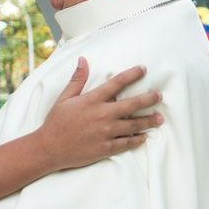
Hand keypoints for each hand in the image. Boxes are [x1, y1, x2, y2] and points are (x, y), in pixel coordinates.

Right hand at [35, 57, 162, 170]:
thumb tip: (83, 60)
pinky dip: (137, 140)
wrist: (49, 148)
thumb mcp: (64, 98)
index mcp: (93, 100)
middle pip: (132, 104)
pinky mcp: (106, 147)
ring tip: (160, 118)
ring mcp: (106, 132)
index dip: (132, 75)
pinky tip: (145, 137)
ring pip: (134, 125)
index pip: (117, 83)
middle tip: (159, 96)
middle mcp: (103, 115)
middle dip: (148, 99)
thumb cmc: (56, 122)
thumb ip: (77, 80)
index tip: (143, 69)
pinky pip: (127, 143)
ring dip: (149, 121)